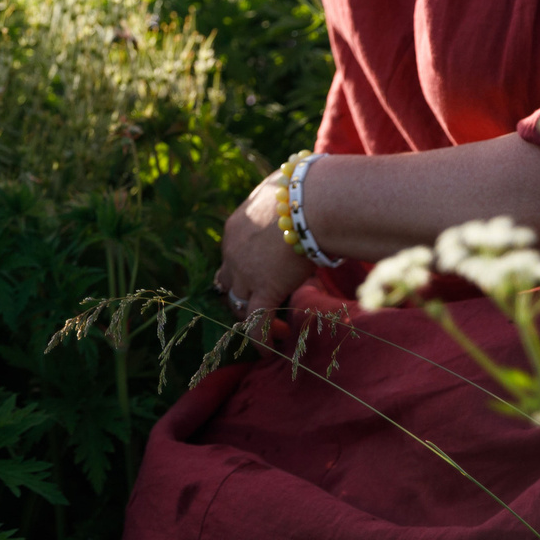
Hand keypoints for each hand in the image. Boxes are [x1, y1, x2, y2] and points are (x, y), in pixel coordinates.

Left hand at [213, 175, 316, 336]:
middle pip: (228, 283)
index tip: (259, 279)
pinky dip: (260, 339)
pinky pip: (256, 322)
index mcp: (234, 227)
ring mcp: (245, 272)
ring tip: (274, 329)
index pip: (231, 257)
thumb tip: (297, 198)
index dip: (244, 272)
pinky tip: (270, 350)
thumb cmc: (304, 189)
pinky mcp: (264, 288)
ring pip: (239, 304)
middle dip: (242, 297)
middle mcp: (232, 252)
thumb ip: (281, 203)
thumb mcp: (281, 193)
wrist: (310, 199)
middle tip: (261, 308)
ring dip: (253, 317)